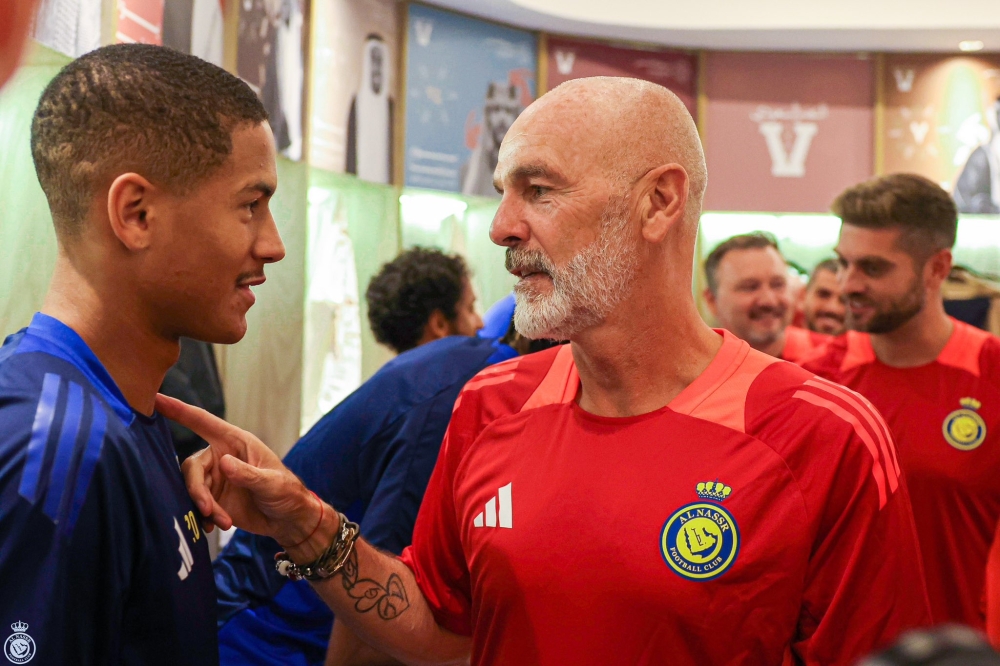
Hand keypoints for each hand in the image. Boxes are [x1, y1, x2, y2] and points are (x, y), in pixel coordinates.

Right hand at [156, 394, 324, 548]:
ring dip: (202, 507)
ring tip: (222, 522)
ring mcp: (215, 479)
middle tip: (207, 509)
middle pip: (191, 466)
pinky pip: (196, 505)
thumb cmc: (287, 492)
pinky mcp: (213, 500)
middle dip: (196, 489)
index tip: (156, 398)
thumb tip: (223, 463)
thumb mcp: (273, 482)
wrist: (289, 520)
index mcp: (235, 442)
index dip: (179, 410)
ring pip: (192, 488)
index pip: (202, 422)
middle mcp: (221, 457)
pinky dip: (202, 517)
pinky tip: (214, 527)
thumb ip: (249, 474)